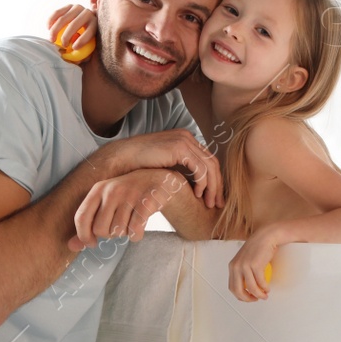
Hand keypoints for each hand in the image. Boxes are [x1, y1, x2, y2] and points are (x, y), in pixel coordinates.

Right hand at [47, 4, 97, 60]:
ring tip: (52, 40)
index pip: (89, 31)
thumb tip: (78, 60)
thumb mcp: (88, 45)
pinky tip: (48, 29)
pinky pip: (57, 13)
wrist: (84, 23)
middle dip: (66, 36)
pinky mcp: (68, 6)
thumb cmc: (85, 38)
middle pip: (74, 24)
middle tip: (62, 46)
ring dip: (55, 30)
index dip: (82, 40)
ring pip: (63, 18)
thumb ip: (84, 53)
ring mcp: (77, 8)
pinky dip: (51, 21)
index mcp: (95, 24)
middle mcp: (87, 13)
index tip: (73, 48)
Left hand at [69, 169, 184, 250]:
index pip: (81, 218)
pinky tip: (139, 227)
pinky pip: (135, 231)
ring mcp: (130, 195)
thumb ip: (87, 225)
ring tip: (130, 222)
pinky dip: (137, 235)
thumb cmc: (127, 196)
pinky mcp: (147, 202)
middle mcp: (112, 190)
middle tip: (118, 226)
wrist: (158, 179)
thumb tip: (71, 247)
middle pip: (101, 230)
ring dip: (125, 233)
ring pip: (119, 232)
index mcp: (98, 189)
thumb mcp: (105, 204)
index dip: (83, 236)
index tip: (91, 243)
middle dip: (109, 234)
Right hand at [100, 130, 222, 208]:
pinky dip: (202, 182)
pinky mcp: (179, 148)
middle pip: (212, 163)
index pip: (208, 160)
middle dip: (217, 185)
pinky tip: (198, 194)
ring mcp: (184, 140)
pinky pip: (200, 168)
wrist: (122, 158)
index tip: (214, 198)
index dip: (214, 180)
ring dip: (212, 187)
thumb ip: (180, 170)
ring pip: (210, 166)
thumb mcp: (165, 167)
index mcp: (185, 140)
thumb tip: (194, 186)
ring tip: (209, 203)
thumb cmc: (140, 166)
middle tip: (218, 203)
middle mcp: (187, 137)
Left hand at [227, 230, 279, 301]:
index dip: (240, 296)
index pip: (232, 287)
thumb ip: (243, 271)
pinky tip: (267, 288)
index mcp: (232, 266)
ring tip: (265, 295)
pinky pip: (261, 282)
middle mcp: (236, 266)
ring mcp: (245, 266)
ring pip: (251, 288)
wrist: (266, 236)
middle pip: (238, 291)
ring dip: (259, 295)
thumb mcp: (245, 259)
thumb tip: (247, 287)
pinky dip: (265, 288)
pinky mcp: (255, 265)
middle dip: (248, 299)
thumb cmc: (258, 247)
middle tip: (255, 299)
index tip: (248, 297)